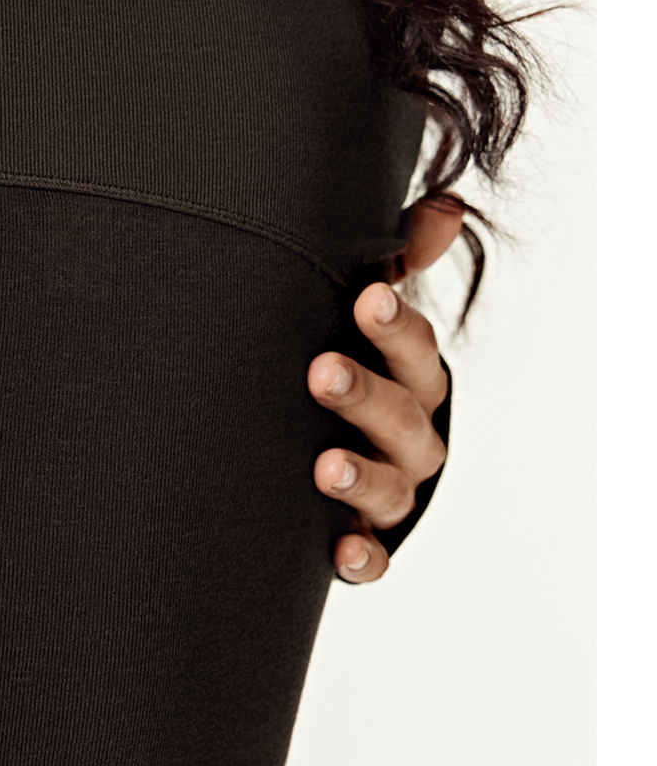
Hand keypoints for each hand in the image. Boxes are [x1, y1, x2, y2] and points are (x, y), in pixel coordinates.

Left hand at [307, 198, 462, 581]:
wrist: (328, 448)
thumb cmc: (352, 362)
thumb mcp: (365, 315)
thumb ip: (395, 261)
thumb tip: (445, 206)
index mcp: (413, 376)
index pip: (415, 347)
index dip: (395, 324)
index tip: (367, 297)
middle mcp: (412, 434)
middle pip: (404, 415)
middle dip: (366, 394)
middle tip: (320, 371)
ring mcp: (392, 491)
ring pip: (392, 489)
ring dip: (361, 477)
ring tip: (323, 467)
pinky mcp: (367, 539)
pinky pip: (375, 559)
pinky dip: (363, 558)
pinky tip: (340, 552)